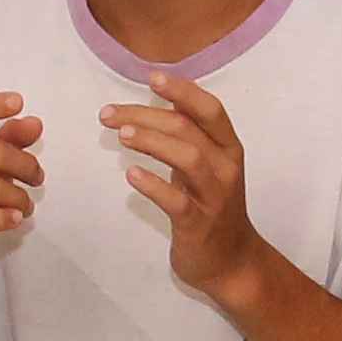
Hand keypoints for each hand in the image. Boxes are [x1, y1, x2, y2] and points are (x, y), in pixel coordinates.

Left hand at [97, 73, 267, 307]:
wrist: (232, 262)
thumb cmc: (213, 207)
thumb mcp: (208, 166)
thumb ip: (191, 136)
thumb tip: (165, 100)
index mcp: (229, 148)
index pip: (210, 109)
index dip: (182, 91)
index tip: (151, 78)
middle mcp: (226, 168)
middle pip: (188, 129)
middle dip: (146, 116)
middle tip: (109, 114)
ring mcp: (214, 197)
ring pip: (188, 158)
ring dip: (152, 142)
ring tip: (121, 135)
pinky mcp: (198, 225)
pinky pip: (177, 201)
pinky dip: (154, 186)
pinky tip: (131, 176)